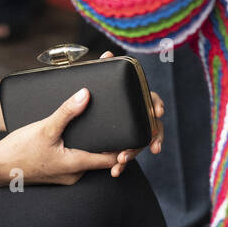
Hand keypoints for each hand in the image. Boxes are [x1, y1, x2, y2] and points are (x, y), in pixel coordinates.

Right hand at [0, 87, 119, 186]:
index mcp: (76, 165)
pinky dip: (77, 147)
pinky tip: (73, 134)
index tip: (132, 131)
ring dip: (91, 143)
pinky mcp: (55, 172)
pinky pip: (74, 159)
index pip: (111, 159)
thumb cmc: (18, 151)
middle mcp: (74, 174)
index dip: (124, 147)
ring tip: (95, 124)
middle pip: (100, 158)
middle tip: (113, 121)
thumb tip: (86, 94)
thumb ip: (67, 112)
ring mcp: (64, 175)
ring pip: (86, 158)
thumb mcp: (45, 127)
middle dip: (107, 141)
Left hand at [96, 50, 163, 176]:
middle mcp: (134, 115)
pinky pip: (126, 156)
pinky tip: (115, 171)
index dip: (156, 103)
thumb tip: (108, 54)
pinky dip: (122, 164)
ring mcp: (129, 132)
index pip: (149, 98)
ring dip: (134, 152)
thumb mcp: (89, 87)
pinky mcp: (121, 146)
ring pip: (140, 143)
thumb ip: (100, 71)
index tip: (158, 111)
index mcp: (130, 99)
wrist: (69, 129)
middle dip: (153, 136)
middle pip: (151, 124)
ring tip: (122, 159)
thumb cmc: (85, 101)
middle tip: (152, 147)